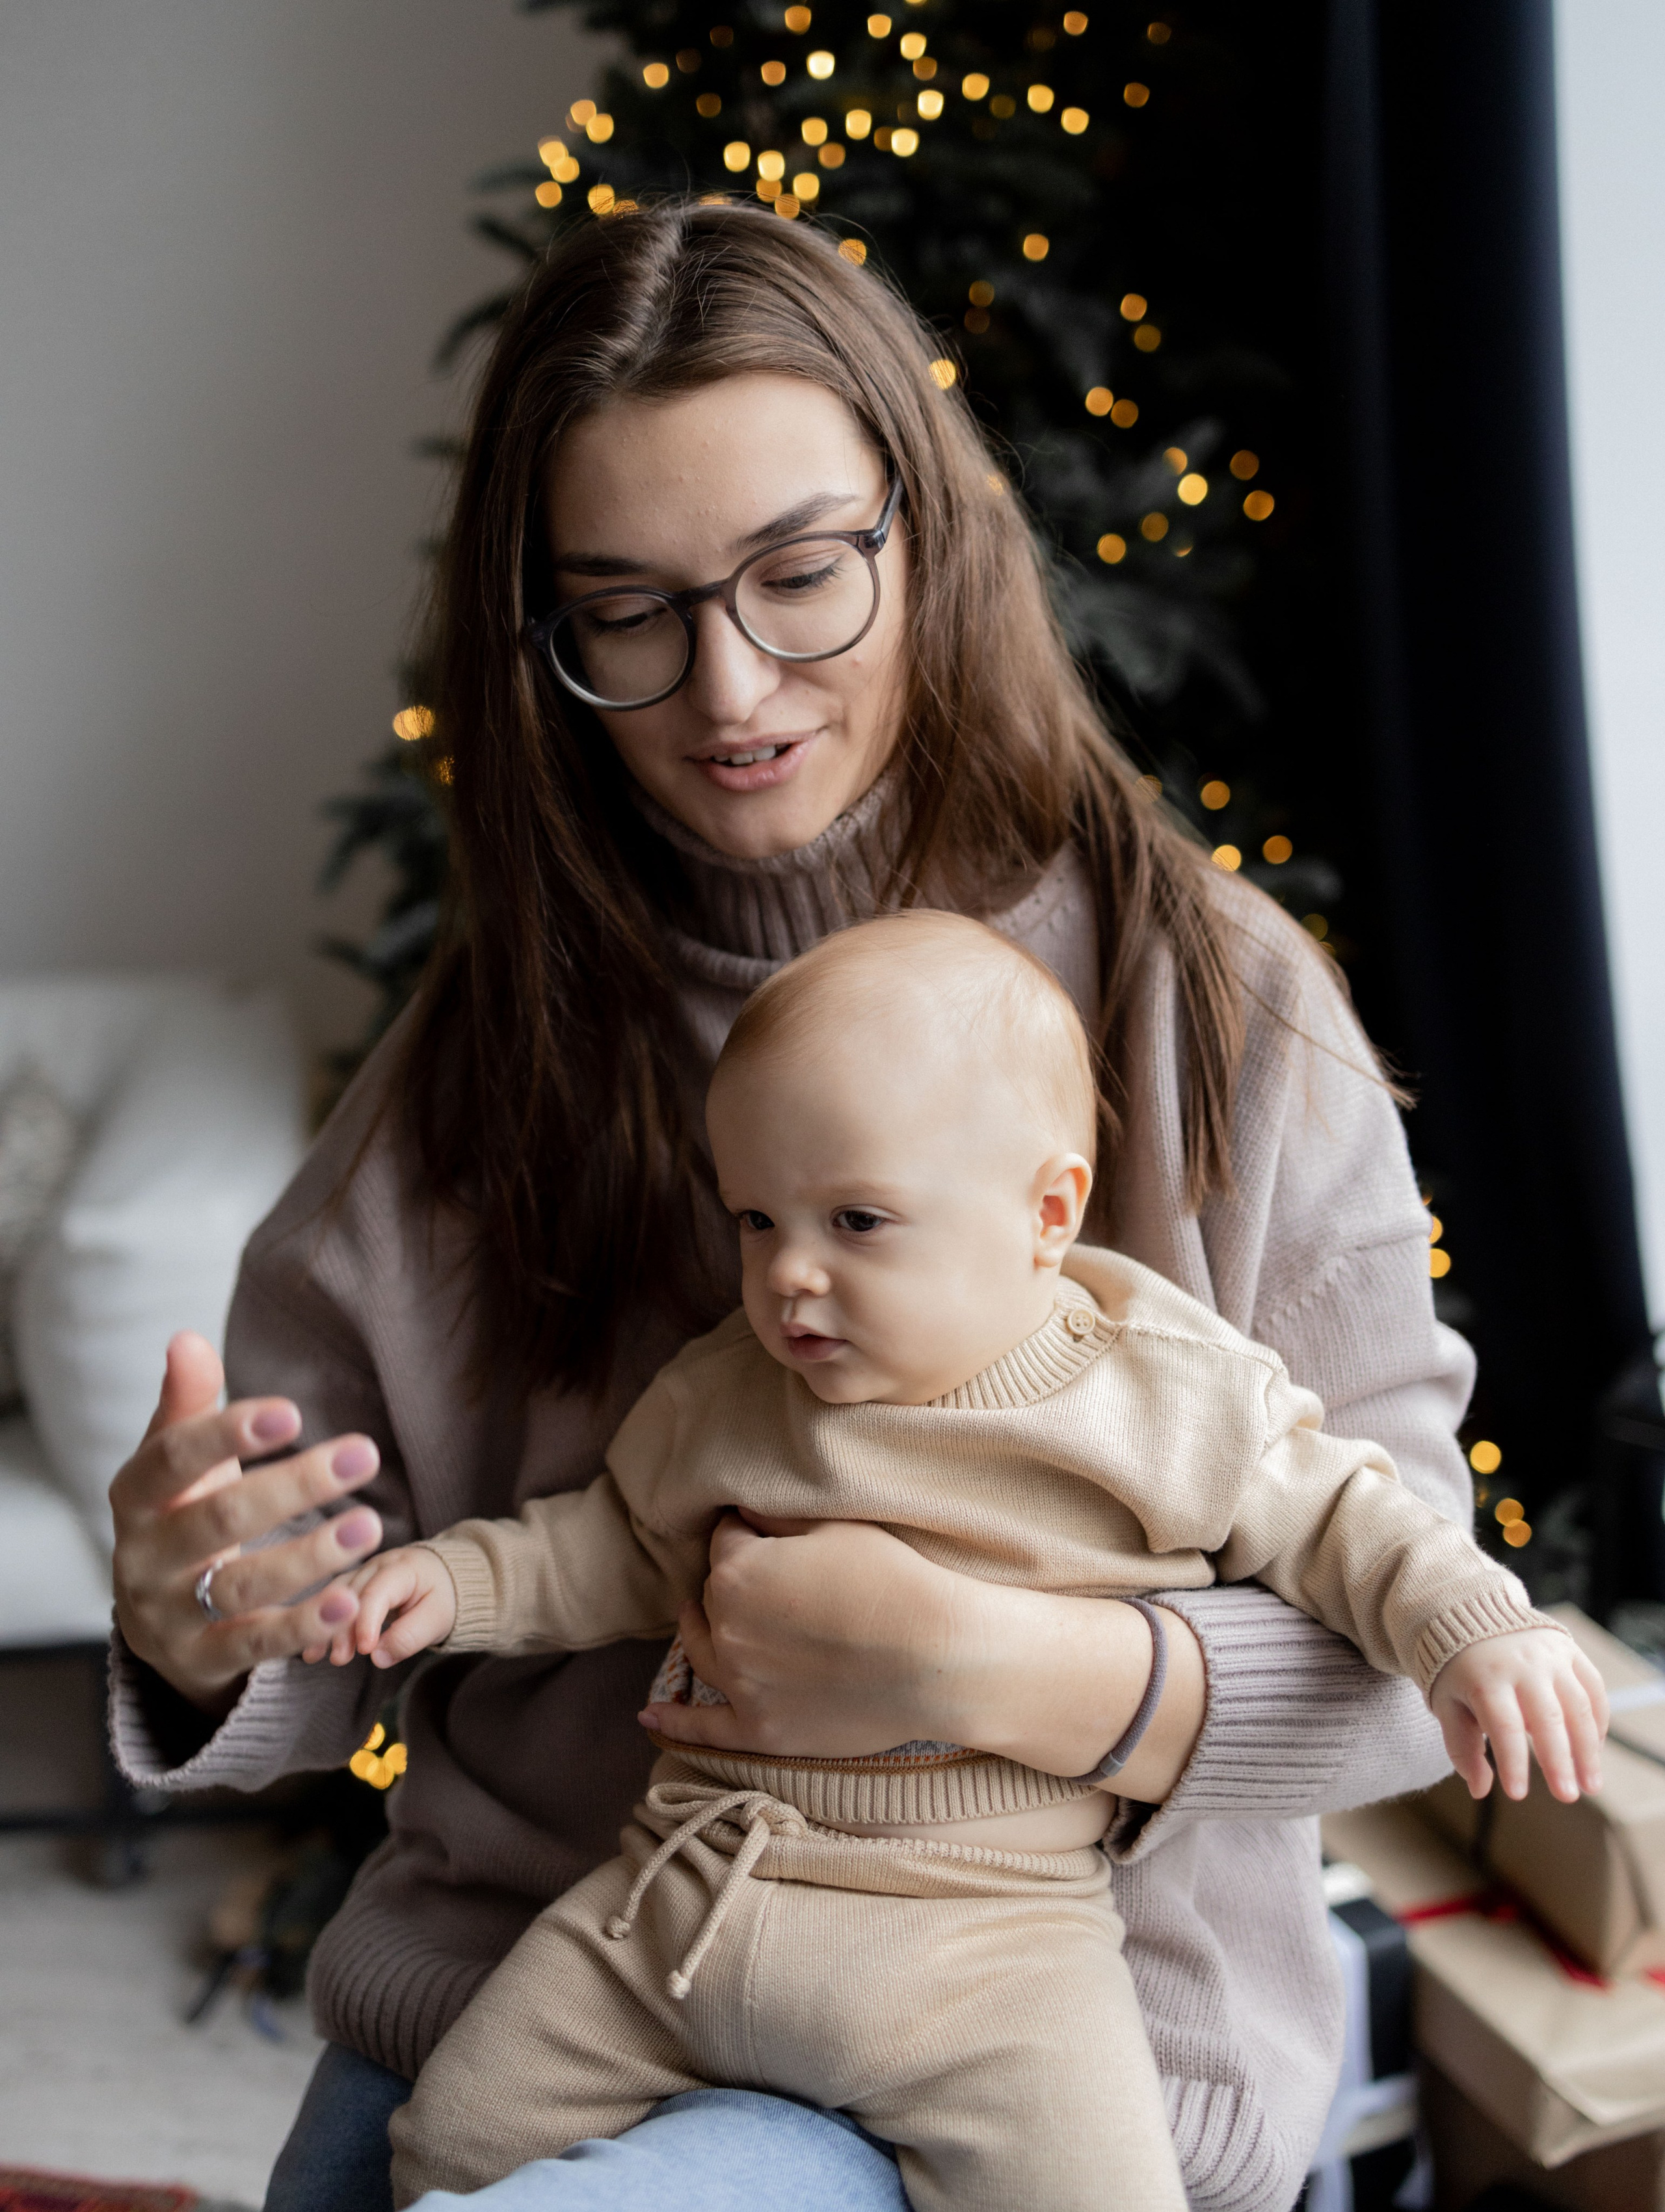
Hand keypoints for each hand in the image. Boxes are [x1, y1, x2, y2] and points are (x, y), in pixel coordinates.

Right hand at [111, 1330, 387, 1713]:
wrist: (155, 1614)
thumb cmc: (179, 1510)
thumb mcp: (177, 1459)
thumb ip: (186, 1402)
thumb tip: (186, 1339)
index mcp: (136, 1496)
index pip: (173, 1459)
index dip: (228, 1434)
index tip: (292, 1412)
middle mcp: (143, 1557)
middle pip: (218, 1520)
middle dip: (293, 1486)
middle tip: (363, 1453)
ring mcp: (169, 1614)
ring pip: (241, 1585)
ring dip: (308, 1556)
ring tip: (369, 1525)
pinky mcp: (201, 1659)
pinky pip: (254, 1643)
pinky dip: (303, 1624)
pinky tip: (348, 1600)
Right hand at [304, 1547, 456, 1669]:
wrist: (440, 1578)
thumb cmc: (440, 1598)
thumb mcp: (438, 1618)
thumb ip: (411, 1637)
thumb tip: (377, 1657)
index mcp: (404, 1566)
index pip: (380, 1590)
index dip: (368, 1620)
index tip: (364, 1649)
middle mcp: (378, 1563)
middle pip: (353, 1592)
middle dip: (343, 1627)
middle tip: (340, 1659)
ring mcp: (362, 1571)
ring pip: (335, 1595)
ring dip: (325, 1626)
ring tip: (315, 1655)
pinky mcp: (352, 1584)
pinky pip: (332, 1601)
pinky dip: (321, 1624)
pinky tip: (311, 1650)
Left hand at [637, 1510, 1205, 1802]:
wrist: (939, 1657)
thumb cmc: (894, 1580)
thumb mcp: (835, 1527)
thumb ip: (778, 1518)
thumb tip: (746, 1513)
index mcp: (737, 1570)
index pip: (728, 1537)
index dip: (752, 1531)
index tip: (773, 1532)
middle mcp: (726, 1627)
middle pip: (713, 1593)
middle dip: (734, 1579)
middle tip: (774, 1578)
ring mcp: (740, 1684)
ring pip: (701, 1648)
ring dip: (703, 1629)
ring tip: (707, 1618)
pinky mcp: (762, 1731)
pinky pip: (702, 1730)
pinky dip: (672, 1724)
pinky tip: (649, 1719)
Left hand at [1430, 1629, 1608, 1801]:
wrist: (1468, 1613)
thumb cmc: (1457, 1670)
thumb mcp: (1447, 1703)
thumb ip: (1462, 1747)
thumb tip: (1479, 1790)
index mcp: (1484, 1677)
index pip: (1503, 1726)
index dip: (1512, 1762)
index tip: (1517, 1795)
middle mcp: (1521, 1663)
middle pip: (1547, 1718)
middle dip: (1559, 1761)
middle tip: (1567, 1796)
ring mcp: (1549, 1654)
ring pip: (1578, 1706)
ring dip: (1588, 1749)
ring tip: (1591, 1785)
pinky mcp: (1568, 1649)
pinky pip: (1593, 1687)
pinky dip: (1598, 1721)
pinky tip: (1594, 1750)